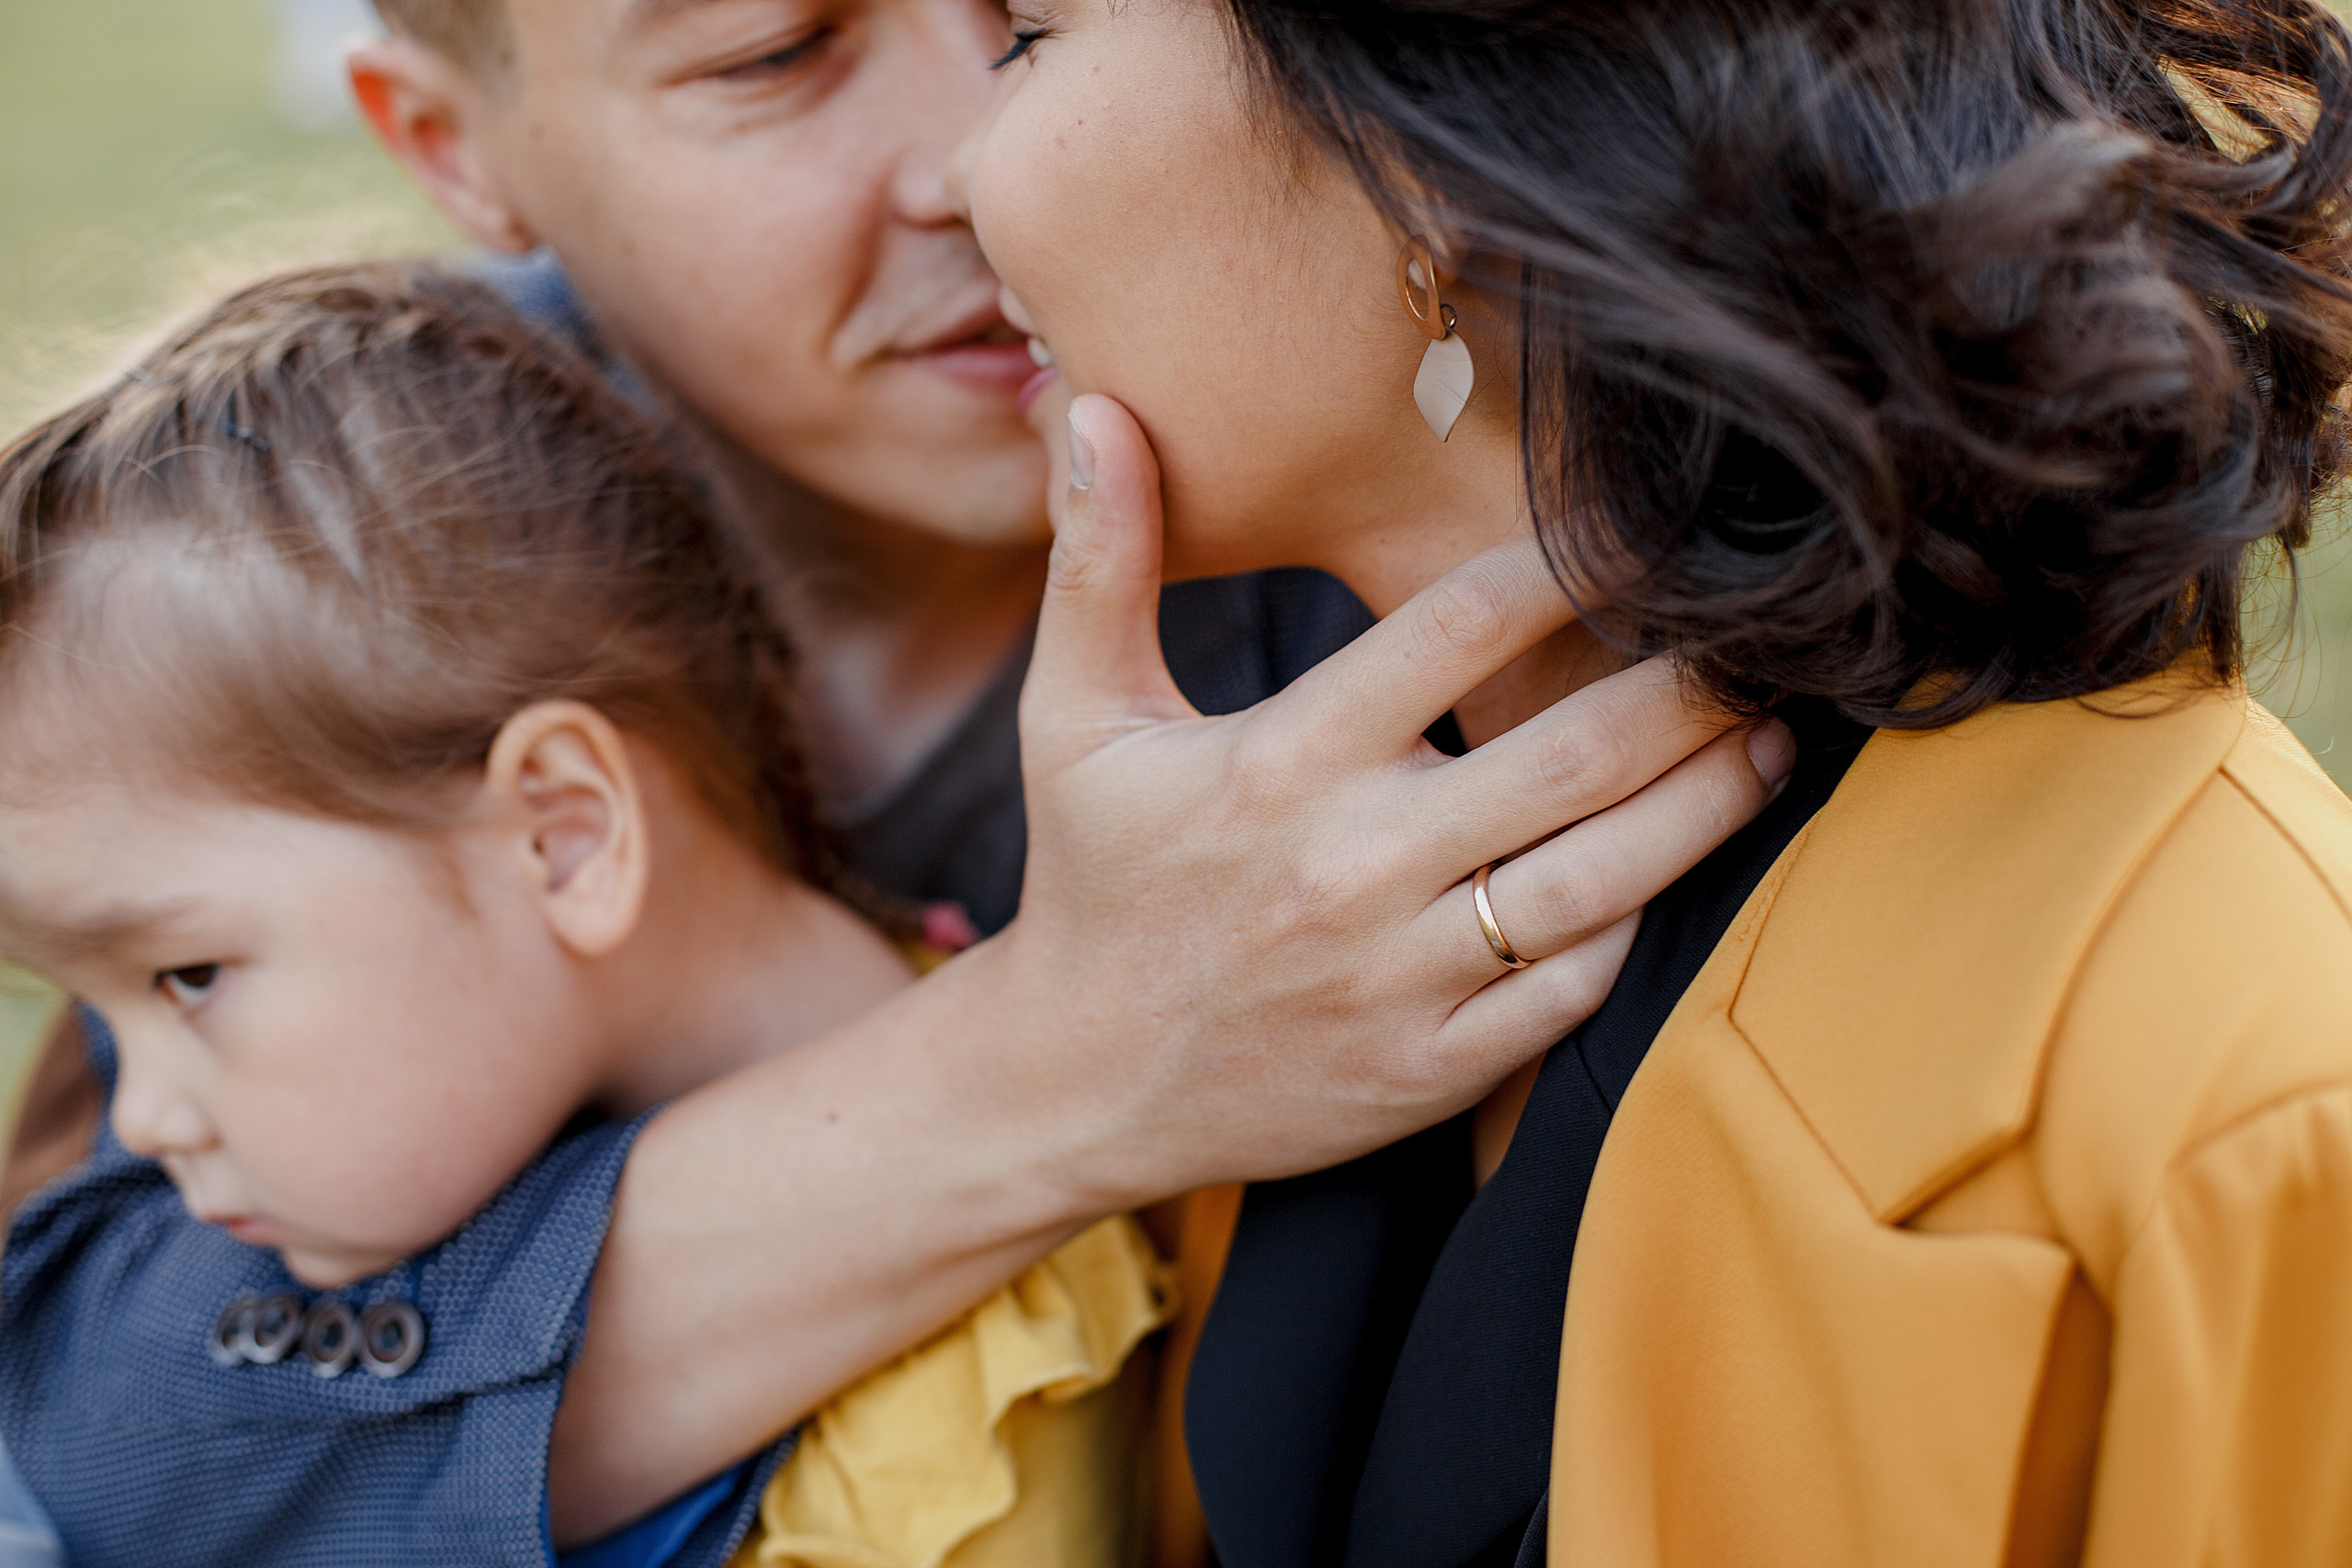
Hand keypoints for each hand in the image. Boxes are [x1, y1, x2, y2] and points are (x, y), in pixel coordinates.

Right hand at [988, 393, 1794, 1207]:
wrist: (1081, 1083)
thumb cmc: (1094, 880)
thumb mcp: (1071, 717)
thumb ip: (1099, 561)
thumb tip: (1100, 406)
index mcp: (1279, 765)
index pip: (1456, 632)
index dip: (1568, 568)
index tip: (1642, 532)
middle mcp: (1353, 869)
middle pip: (1570, 756)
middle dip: (1689, 689)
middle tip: (1759, 637)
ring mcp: (1402, 980)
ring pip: (1602, 879)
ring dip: (1708, 803)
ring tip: (1769, 742)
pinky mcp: (1433, 1069)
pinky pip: (1573, 992)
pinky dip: (1641, 926)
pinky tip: (1679, 868)